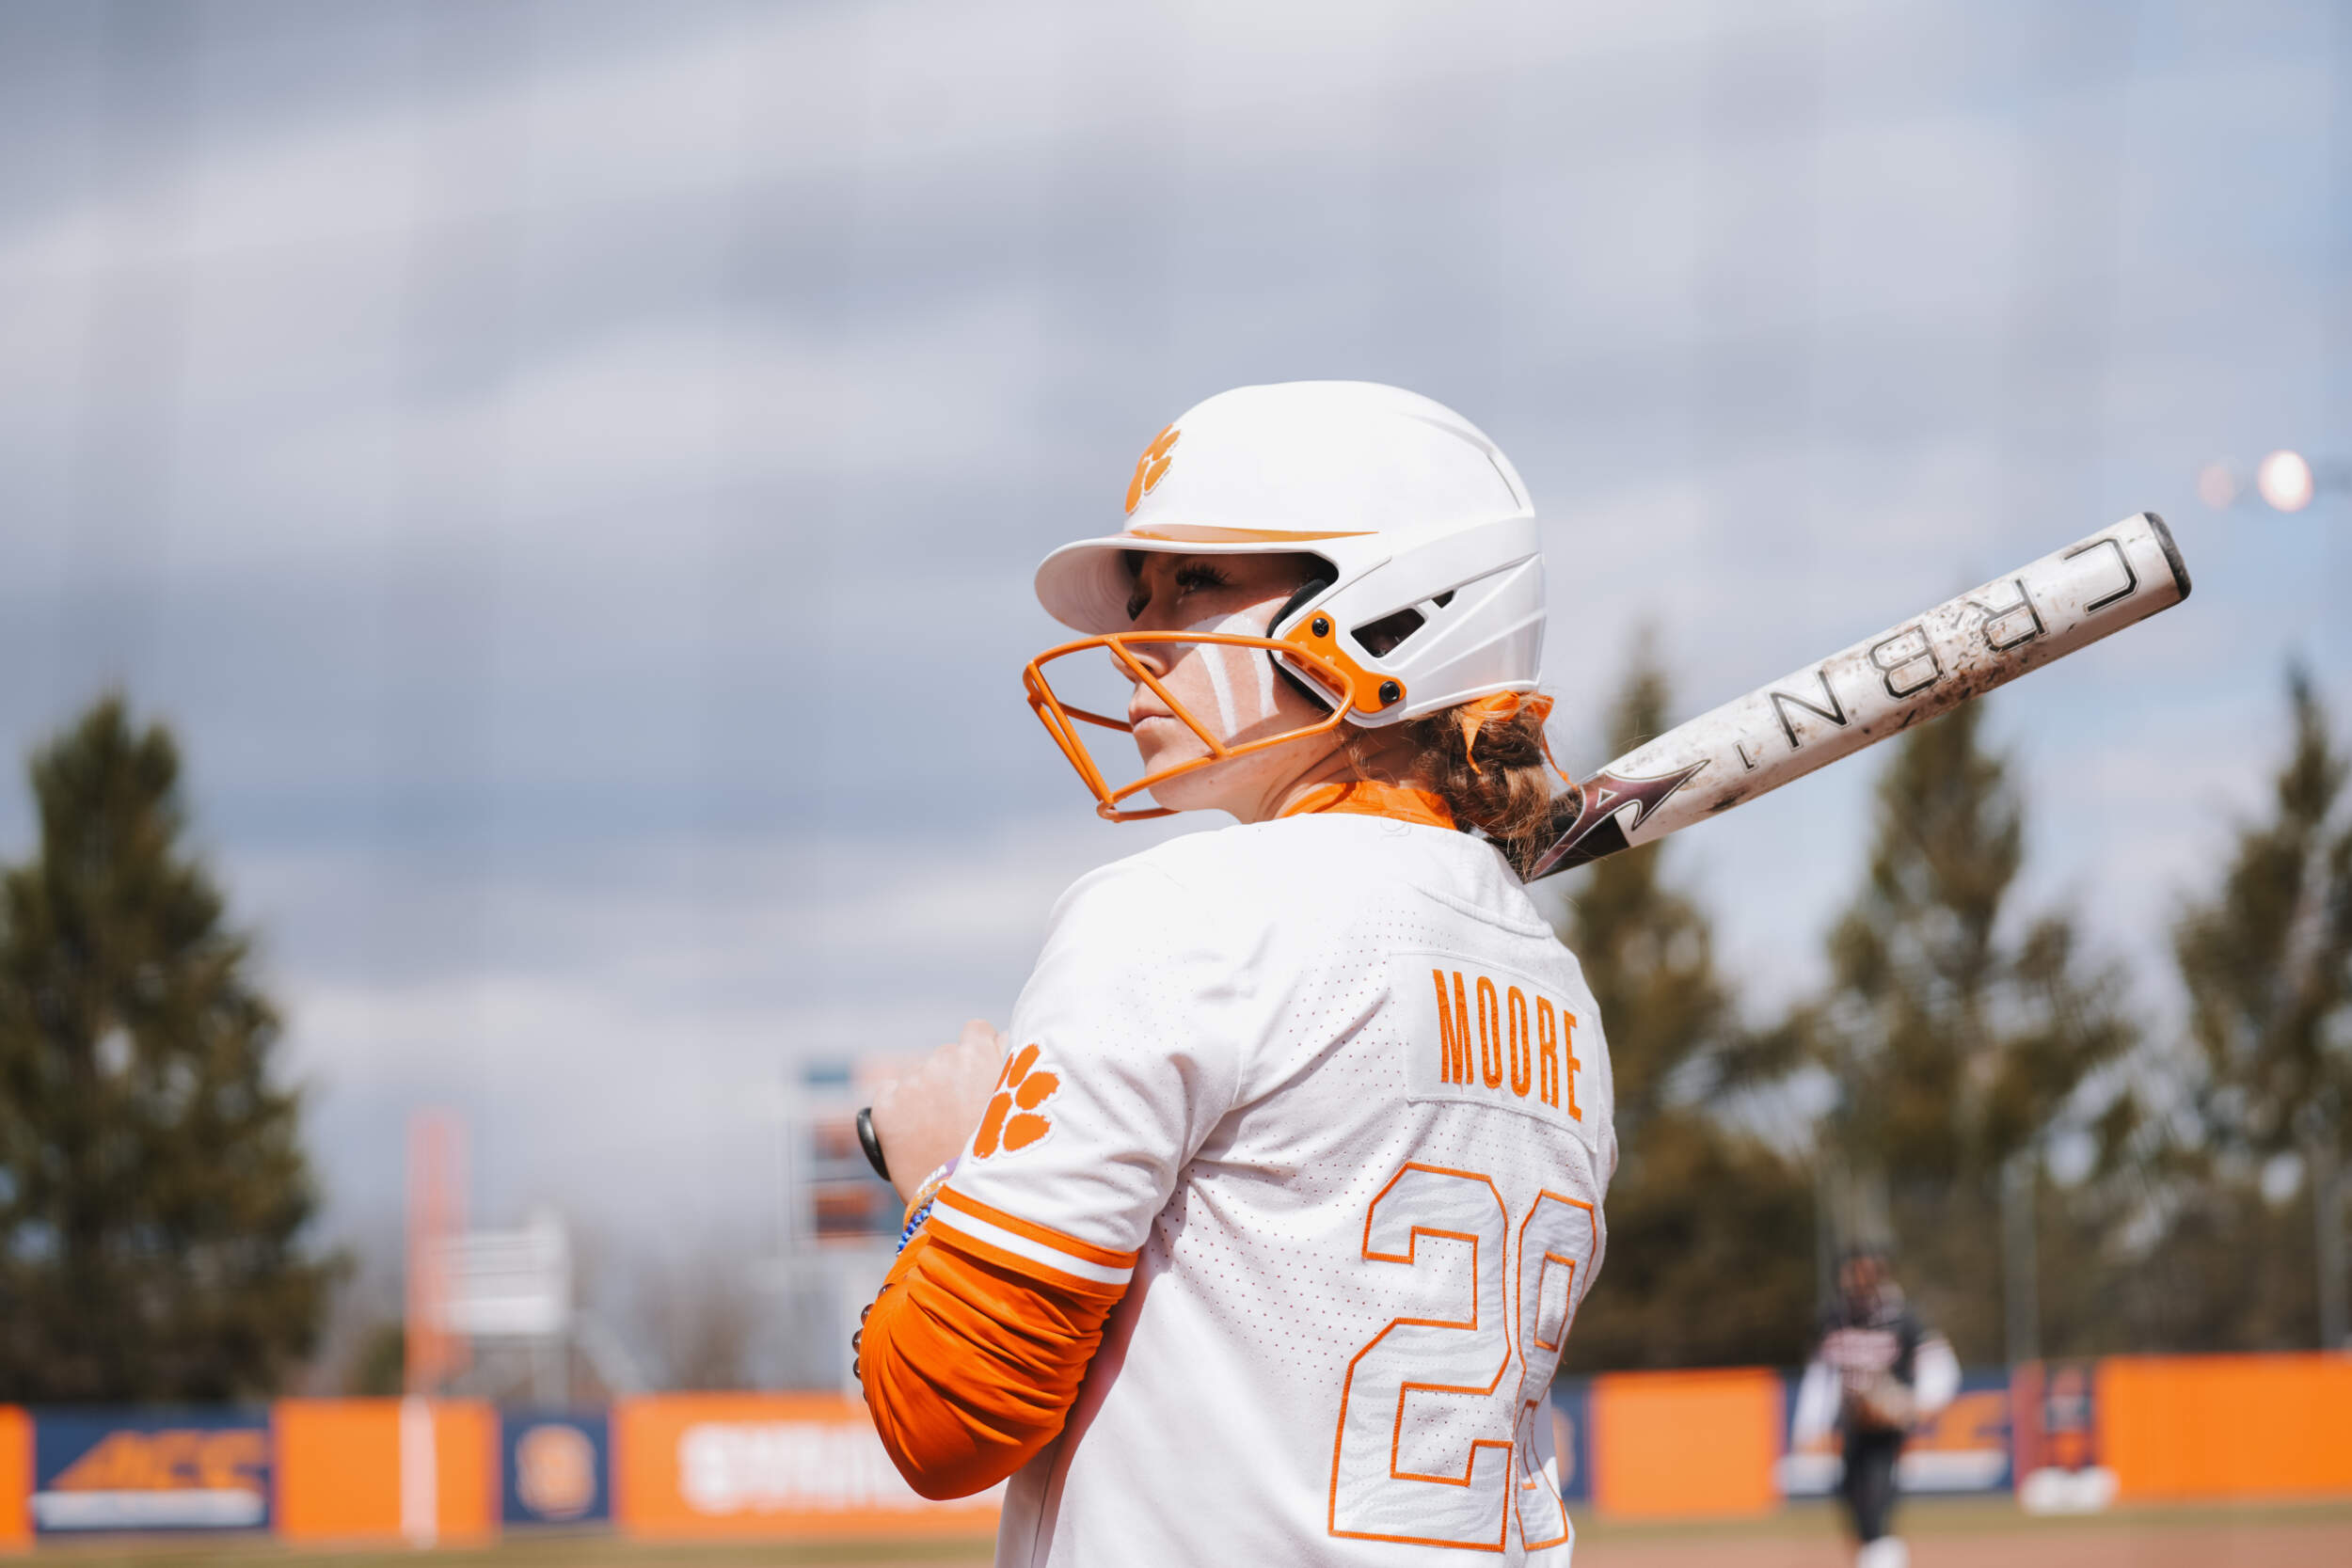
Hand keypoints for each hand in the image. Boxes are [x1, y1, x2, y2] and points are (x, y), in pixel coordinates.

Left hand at [867, 1019, 1006, 1203]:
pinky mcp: (886, 1106)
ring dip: (927, 1096)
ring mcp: (912, 1082)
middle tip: (963, 1117)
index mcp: (979, 1053)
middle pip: (948, 1057)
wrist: (973, 1205)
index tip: (983, 1081)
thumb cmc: (1007, 1157)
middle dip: (954, 1080)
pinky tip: (913, 1135)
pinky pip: (889, 1096)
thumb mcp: (1024, 1103)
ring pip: (918, 1078)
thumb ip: (1014, 1066)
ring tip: (940, 1134)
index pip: (977, 1032)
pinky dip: (897, 1111)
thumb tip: (1005, 1041)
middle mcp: (944, 1059)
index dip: (981, 1056)